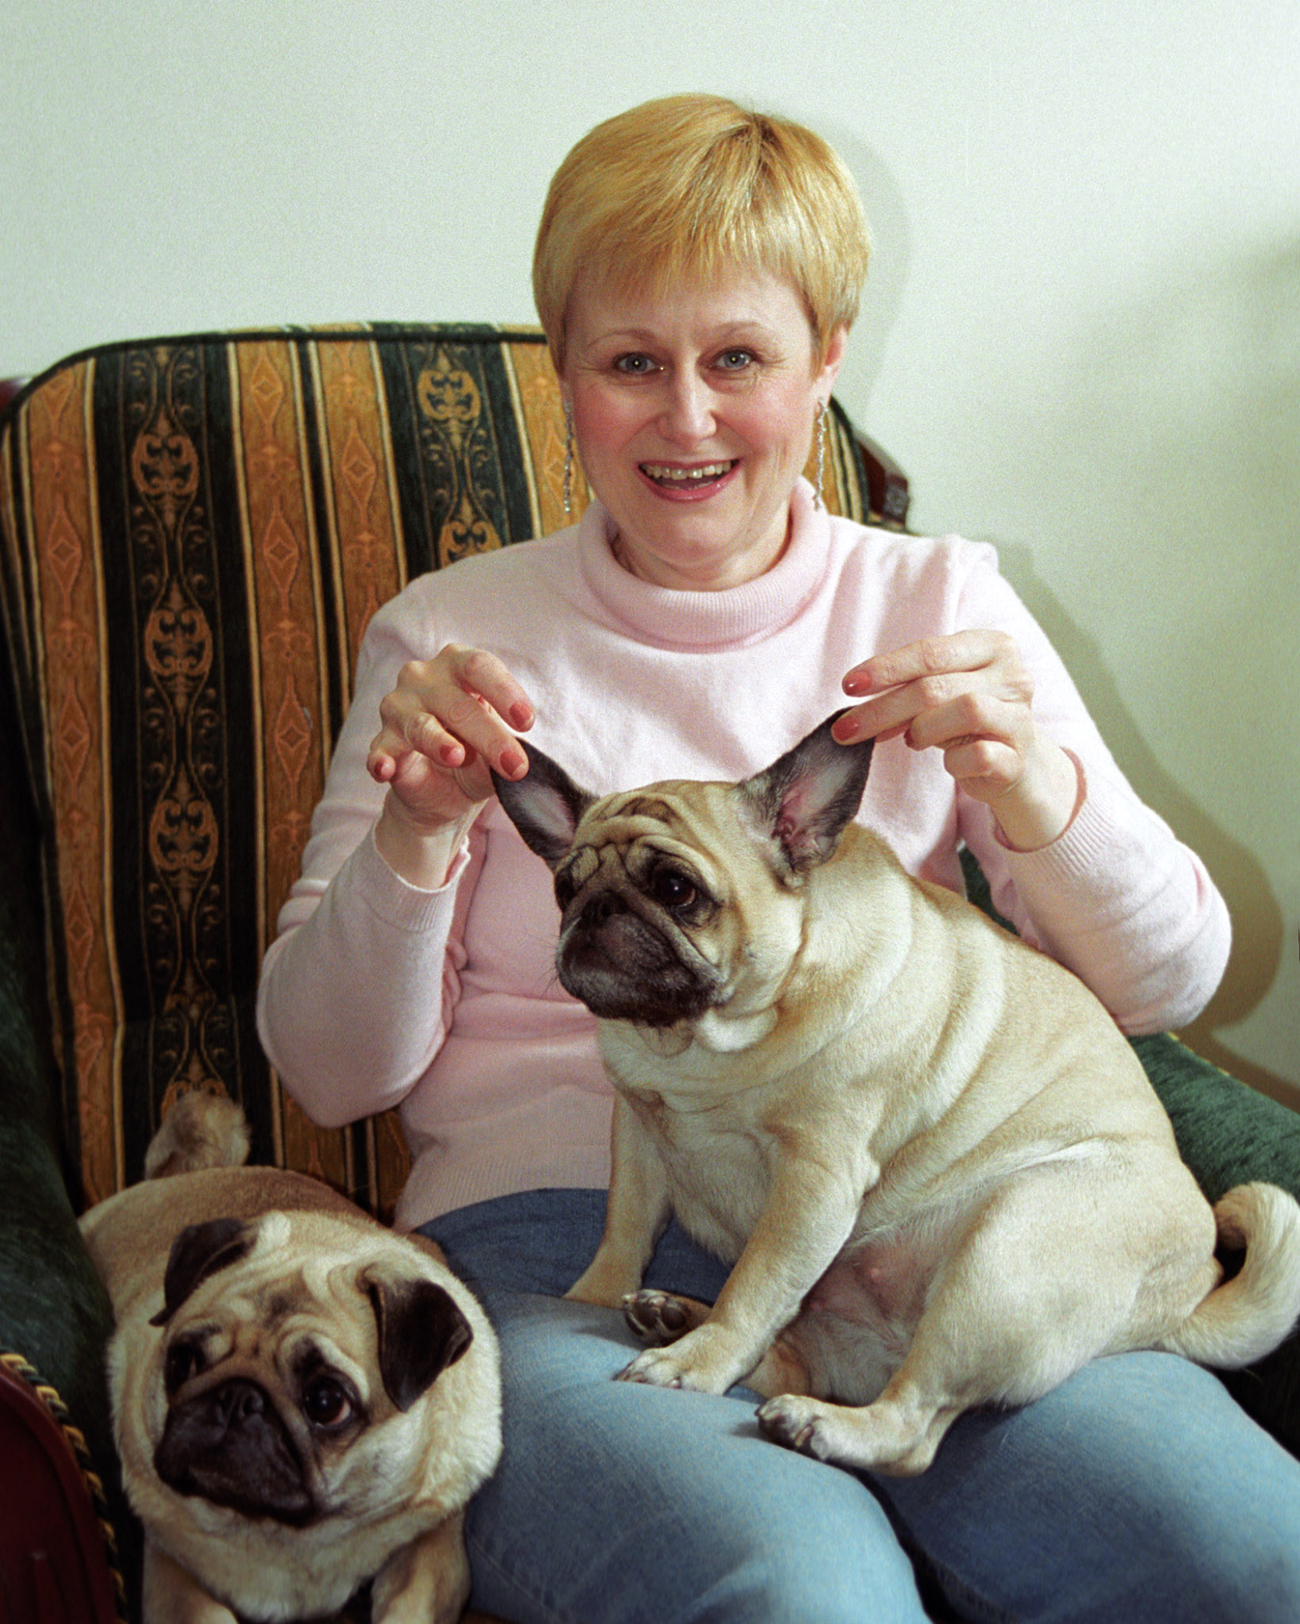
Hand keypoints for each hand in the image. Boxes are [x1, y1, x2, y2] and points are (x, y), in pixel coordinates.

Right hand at [367, 646, 533, 881]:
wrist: (443, 788)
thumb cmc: (476, 751)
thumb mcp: (497, 750)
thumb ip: (504, 751)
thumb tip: (514, 762)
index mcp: (458, 665)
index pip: (479, 666)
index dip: (504, 692)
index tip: (527, 723)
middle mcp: (423, 678)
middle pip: (457, 703)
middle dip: (489, 736)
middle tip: (515, 766)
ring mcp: (398, 709)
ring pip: (422, 725)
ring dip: (441, 743)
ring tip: (458, 757)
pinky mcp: (381, 743)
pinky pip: (380, 751)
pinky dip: (382, 760)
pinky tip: (386, 769)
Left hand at [834, 631, 1079, 850]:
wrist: (1015, 764)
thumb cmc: (967, 723)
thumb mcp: (939, 695)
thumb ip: (906, 690)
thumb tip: (853, 706)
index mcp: (992, 646)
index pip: (930, 652)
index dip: (886, 668)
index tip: (848, 686)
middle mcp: (1014, 675)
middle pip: (936, 685)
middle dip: (884, 708)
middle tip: (847, 729)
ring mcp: (1021, 716)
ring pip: (966, 709)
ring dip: (923, 729)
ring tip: (913, 740)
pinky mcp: (1019, 757)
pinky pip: (979, 754)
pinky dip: (953, 762)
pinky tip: (949, 762)